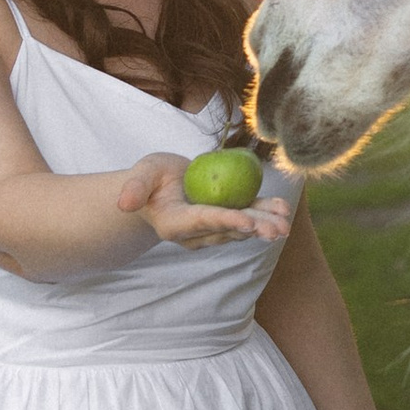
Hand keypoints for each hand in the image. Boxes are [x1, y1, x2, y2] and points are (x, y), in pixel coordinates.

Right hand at [115, 156, 293, 249]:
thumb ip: (134, 187)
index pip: (202, 221)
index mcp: (175, 224)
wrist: (161, 188)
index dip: (224, 220)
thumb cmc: (150, 178)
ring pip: (241, 228)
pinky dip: (265, 214)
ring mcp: (212, 229)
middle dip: (253, 230)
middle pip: (227, 230)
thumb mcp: (142, 175)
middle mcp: (196, 234)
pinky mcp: (226, 219)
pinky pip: (247, 217)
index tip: (246, 222)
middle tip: (276, 230)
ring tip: (285, 222)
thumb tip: (123, 203)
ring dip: (265, 225)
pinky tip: (283, 210)